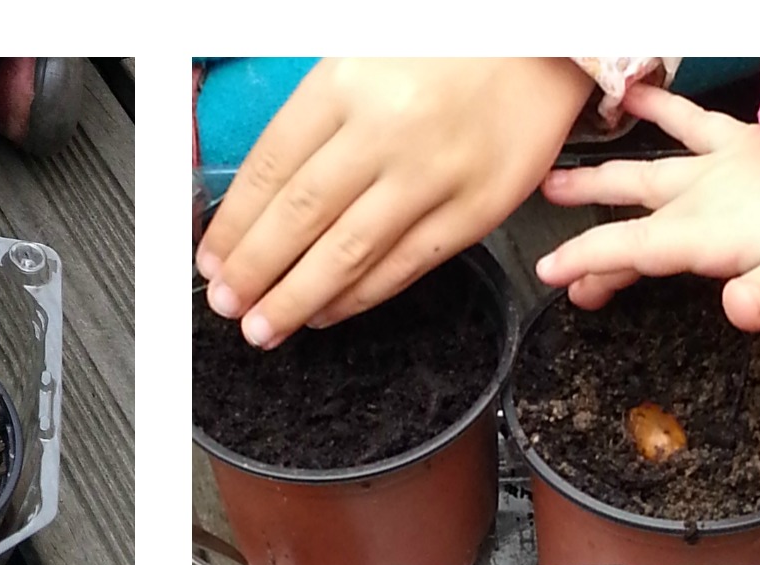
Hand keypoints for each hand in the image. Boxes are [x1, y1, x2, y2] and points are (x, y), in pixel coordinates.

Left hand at [199, 57, 592, 348]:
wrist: (546, 44)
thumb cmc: (452, 47)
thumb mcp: (363, 59)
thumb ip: (315, 120)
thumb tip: (261, 193)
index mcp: (347, 84)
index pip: (270, 169)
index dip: (234, 225)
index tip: (213, 258)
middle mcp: (387, 132)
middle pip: (300, 218)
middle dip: (254, 272)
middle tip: (227, 303)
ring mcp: (434, 175)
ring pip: (348, 253)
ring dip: (297, 299)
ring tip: (264, 325)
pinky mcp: (477, 209)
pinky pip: (406, 266)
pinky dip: (359, 298)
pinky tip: (327, 311)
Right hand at [533, 85, 759, 331]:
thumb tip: (737, 310)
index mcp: (705, 234)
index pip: (630, 250)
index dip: (585, 261)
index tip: (551, 273)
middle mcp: (700, 198)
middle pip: (627, 219)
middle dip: (586, 239)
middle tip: (554, 258)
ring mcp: (715, 167)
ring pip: (643, 173)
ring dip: (600, 179)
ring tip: (557, 180)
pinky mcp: (738, 143)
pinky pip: (690, 121)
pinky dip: (661, 105)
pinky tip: (634, 93)